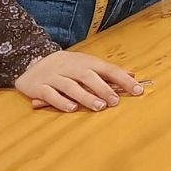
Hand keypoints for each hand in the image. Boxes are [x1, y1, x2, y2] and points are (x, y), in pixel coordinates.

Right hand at [15, 50, 142, 112]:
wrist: (32, 64)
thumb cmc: (67, 66)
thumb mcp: (87, 64)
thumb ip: (108, 71)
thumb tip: (132, 74)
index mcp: (86, 62)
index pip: (108, 69)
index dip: (123, 79)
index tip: (138, 90)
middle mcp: (71, 68)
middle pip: (88, 76)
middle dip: (103, 89)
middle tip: (115, 101)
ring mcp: (54, 77)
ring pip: (70, 86)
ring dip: (85, 96)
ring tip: (99, 107)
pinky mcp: (39, 87)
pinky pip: (50, 94)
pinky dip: (61, 101)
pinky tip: (72, 108)